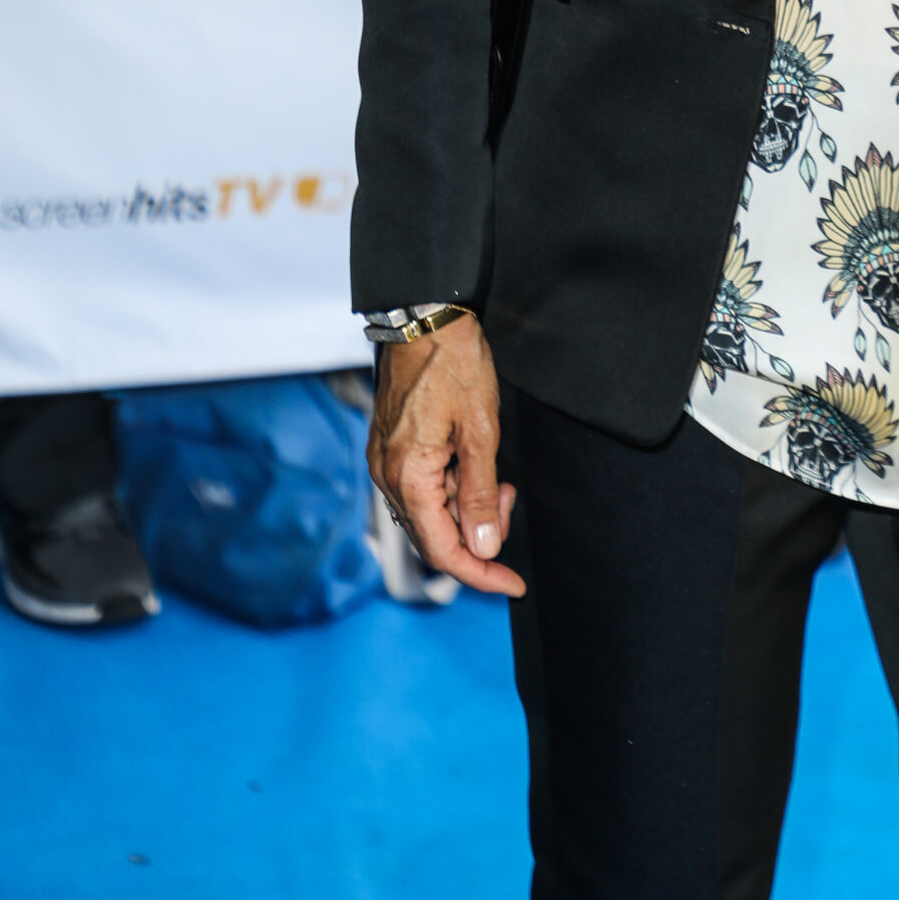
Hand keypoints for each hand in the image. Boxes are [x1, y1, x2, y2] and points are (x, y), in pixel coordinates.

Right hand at [367, 311, 523, 597]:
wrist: (425, 316)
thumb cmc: (454, 365)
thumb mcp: (481, 431)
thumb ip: (481, 494)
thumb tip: (485, 547)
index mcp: (408, 477)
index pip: (443, 550)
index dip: (480, 572)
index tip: (513, 583)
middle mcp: (388, 476)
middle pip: (434, 536)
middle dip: (478, 533)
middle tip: (508, 498)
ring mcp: (385, 462)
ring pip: (429, 512)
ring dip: (466, 508)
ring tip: (496, 476)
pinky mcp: (390, 448)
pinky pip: (421, 488)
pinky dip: (452, 488)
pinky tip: (473, 465)